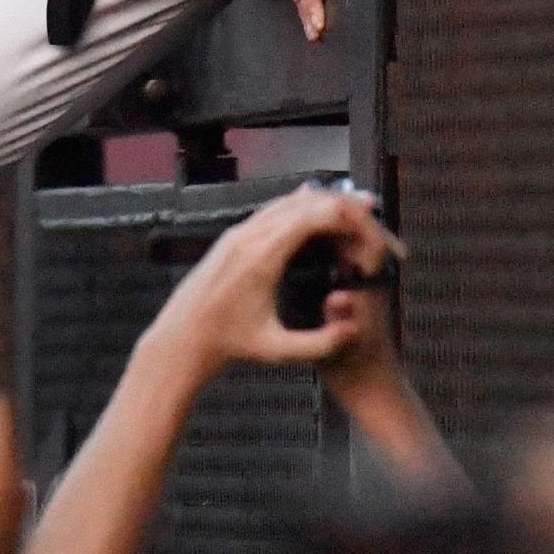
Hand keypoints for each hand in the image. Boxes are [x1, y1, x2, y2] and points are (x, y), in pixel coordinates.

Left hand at [144, 186, 394, 384]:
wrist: (181, 338)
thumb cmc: (230, 346)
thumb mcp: (277, 352)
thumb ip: (320, 344)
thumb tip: (356, 329)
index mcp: (261, 256)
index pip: (311, 217)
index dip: (346, 216)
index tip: (372, 222)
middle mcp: (248, 235)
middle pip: (302, 201)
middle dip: (339, 203)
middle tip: (372, 208)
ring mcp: (238, 232)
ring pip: (286, 201)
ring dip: (320, 201)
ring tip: (353, 207)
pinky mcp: (232, 236)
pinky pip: (272, 210)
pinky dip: (300, 207)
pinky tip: (315, 209)